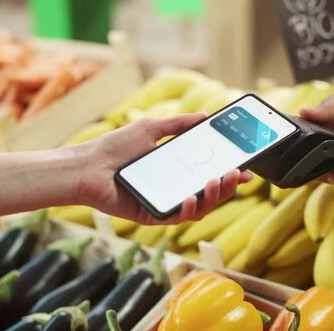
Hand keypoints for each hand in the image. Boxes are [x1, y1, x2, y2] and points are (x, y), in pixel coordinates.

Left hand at [76, 113, 251, 224]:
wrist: (88, 166)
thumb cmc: (114, 148)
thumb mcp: (150, 129)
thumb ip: (178, 124)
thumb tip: (203, 115)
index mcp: (177, 169)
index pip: (210, 173)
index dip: (230, 173)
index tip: (245, 168)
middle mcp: (175, 187)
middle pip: (211, 192)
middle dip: (229, 185)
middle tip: (237, 173)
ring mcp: (166, 202)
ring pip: (200, 207)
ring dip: (215, 196)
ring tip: (219, 181)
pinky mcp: (154, 215)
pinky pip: (179, 217)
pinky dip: (190, 208)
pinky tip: (193, 197)